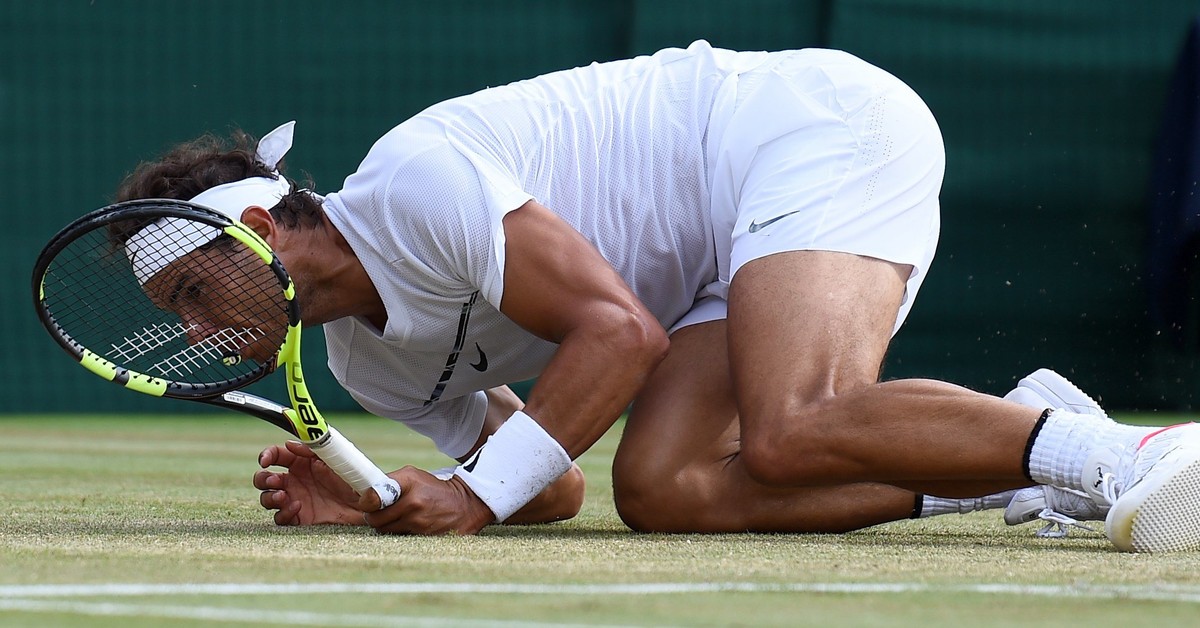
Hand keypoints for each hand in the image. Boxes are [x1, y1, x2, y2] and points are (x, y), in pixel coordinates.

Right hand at [253, 440, 364, 525]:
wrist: (366, 505)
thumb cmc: (353, 479)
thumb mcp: (335, 459)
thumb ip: (313, 449)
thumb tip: (289, 443)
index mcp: (301, 463)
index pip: (276, 455)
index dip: (266, 455)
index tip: (265, 461)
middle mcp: (294, 481)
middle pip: (263, 478)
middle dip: (263, 479)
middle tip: (275, 481)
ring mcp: (294, 499)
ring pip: (267, 498)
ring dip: (269, 497)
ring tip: (283, 496)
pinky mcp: (299, 518)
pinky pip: (280, 517)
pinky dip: (284, 512)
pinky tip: (297, 507)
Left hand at [360, 466, 494, 534]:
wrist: (464, 504)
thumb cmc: (433, 488)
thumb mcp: (413, 475)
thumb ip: (389, 482)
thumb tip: (364, 492)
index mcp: (408, 483)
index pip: (374, 496)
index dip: (365, 502)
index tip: (365, 502)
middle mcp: (412, 503)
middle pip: (375, 519)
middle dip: (373, 517)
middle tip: (378, 512)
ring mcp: (417, 521)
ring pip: (385, 530)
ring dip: (385, 526)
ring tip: (395, 518)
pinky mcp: (422, 535)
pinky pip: (399, 537)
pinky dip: (398, 532)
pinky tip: (407, 525)